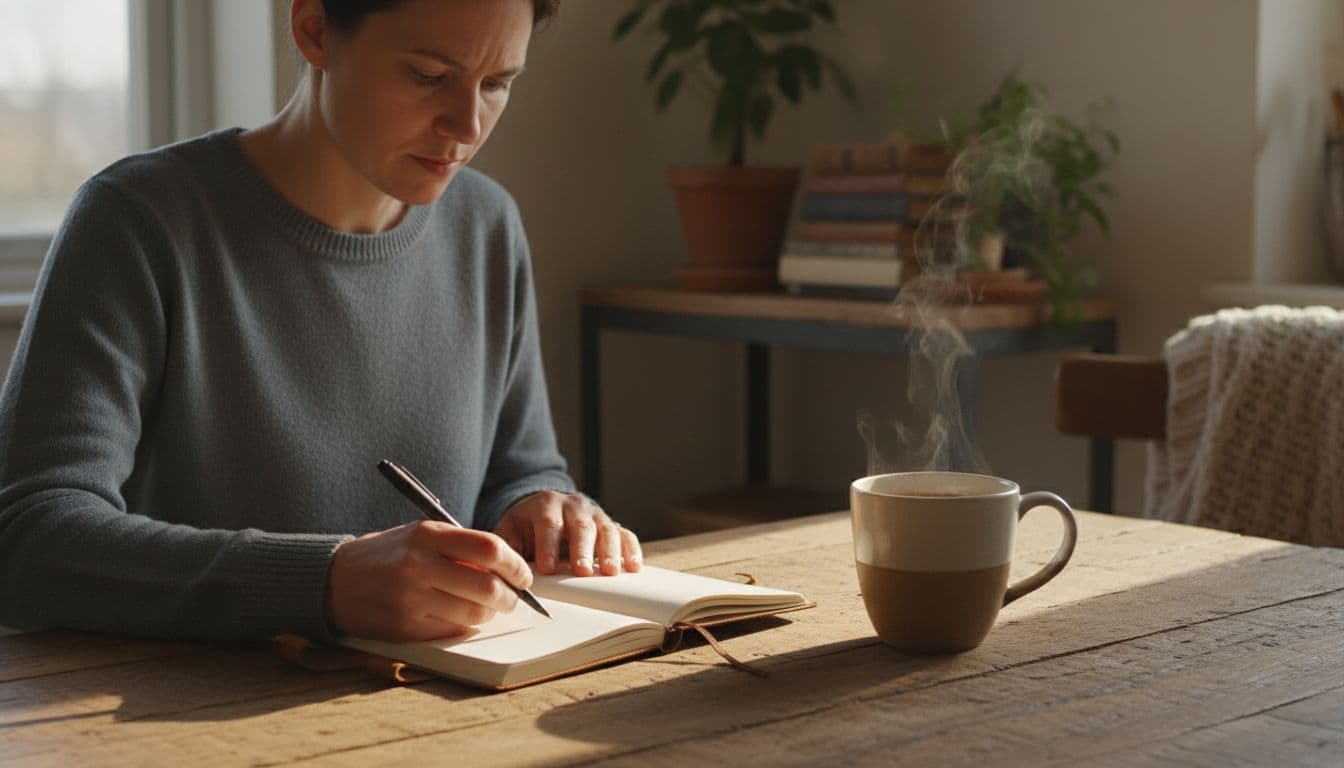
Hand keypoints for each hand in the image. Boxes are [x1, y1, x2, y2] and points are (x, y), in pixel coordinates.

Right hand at [325, 521, 531, 640]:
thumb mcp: (420, 535)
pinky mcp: (404, 628)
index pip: (489, 548)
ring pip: (474, 614)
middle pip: (488, 587)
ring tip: (487, 609)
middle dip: (511, 597)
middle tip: (513, 599)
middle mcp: (419, 565)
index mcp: (427, 535)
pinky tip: (461, 617)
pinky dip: (465, 626)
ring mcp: (410, 599)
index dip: (515, 564)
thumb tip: (506, 568)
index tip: (524, 575)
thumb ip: (460, 547)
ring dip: (490, 615)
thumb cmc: (387, 555)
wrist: (332, 581)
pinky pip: (452, 631)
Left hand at [494, 491, 641, 575]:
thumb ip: (505, 548)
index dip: (547, 545)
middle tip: (581, 571)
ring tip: (610, 572)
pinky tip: (632, 567)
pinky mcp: (612, 526)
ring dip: (609, 552)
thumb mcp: (509, 532)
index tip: (546, 568)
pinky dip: (630, 550)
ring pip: (606, 529)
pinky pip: (625, 535)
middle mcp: (574, 506)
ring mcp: (596, 515)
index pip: (548, 523)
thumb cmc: (526, 528)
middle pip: (581, 526)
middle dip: (581, 549)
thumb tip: (495, 571)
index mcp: (545, 505)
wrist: (545, 511)